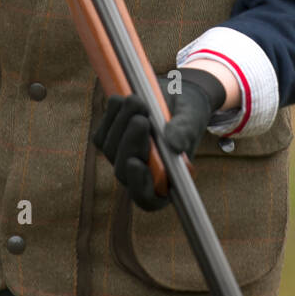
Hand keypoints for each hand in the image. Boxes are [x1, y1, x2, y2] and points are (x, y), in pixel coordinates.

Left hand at [92, 67, 226, 211]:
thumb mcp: (192, 120)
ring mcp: (122, 158)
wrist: (176, 97)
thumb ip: (184, 132)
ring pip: (110, 149)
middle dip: (130, 144)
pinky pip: (102, 132)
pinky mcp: (109, 139)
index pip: (146, 198)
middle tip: (142, 120)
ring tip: (139, 101)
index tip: (136, 163)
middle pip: (123, 172)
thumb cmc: (189, 115)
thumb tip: (174, 144)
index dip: (138, 185)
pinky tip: (125, 100)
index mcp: (165, 181)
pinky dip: (112, 114)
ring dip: (121, 124)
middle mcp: (140, 174)